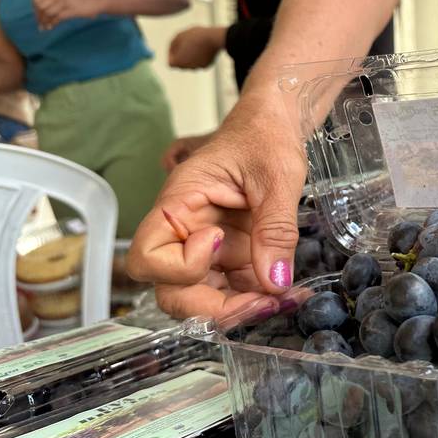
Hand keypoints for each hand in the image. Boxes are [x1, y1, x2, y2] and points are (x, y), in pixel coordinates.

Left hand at [33, 0, 101, 30]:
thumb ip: (51, 1)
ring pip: (47, 12)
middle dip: (39, 17)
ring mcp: (64, 2)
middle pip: (40, 6)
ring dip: (45, 22)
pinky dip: (53, 23)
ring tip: (46, 28)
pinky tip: (52, 26)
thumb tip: (39, 13)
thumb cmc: (77, 2)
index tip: (39, 17)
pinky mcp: (71, 10)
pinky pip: (57, 17)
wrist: (94, 2)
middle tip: (41, 25)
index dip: (35, 9)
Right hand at [127, 94, 311, 321]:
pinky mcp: (234, 256)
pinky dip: (261, 299)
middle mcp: (185, 233)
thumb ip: (275, 228)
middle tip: (263, 303)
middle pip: (174, 291)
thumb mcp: (277, 176)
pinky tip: (290, 295)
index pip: (147, 257)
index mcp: (178, 204)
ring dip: (242, 309)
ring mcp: (209, 249)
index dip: (178, 266)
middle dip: (215, 308)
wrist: (277, 127)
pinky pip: (237, 289)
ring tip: (285, 302)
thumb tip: (274, 281)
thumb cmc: (265, 137)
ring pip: (206, 298)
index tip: (218, 242)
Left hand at [168, 26, 225, 68]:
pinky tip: (203, 47)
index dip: (172, 55)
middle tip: (186, 44)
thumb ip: (173, 44)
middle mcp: (188, 67)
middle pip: (181, 64)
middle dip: (182, 56)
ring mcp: (198, 67)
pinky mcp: (207, 65)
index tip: (176, 47)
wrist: (214, 39)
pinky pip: (201, 61)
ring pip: (191, 63)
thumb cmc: (194, 36)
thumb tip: (173, 51)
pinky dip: (200, 56)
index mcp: (178, 62)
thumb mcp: (180, 36)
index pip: (171, 63)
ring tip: (195, 44)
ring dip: (191, 55)